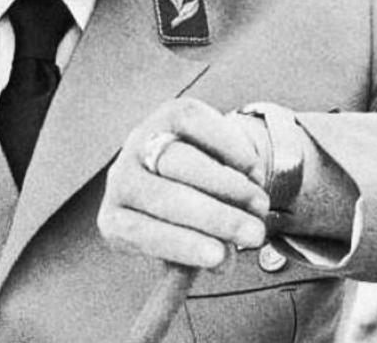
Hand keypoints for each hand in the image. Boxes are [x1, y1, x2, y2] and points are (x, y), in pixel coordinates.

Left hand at [98, 97, 270, 269]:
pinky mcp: (170, 113)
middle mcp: (122, 178)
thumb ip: (202, 258)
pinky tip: (253, 172)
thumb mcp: (188, 244)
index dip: (182, 245)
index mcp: (116, 219)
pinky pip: (201, 128)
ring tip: (260, 206)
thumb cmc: (187, 216)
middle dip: (217, 218)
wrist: (192, 166)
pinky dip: (232, 151)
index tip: (220, 259)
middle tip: (255, 235)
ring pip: (184, 163)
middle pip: (167, 197)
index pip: (141, 233)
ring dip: (230, 187)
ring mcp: (142, 141)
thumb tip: (222, 263)